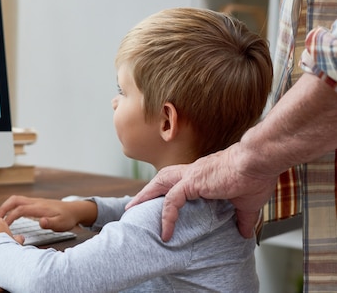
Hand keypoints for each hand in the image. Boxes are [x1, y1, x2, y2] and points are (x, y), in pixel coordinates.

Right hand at [0, 195, 96, 231]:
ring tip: (0, 217)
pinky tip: (10, 215)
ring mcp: (35, 202)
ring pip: (16, 199)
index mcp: (40, 208)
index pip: (20, 209)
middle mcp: (35, 202)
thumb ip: (50, 223)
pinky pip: (20, 202)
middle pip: (15, 200)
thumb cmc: (67, 218)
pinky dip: (12, 207)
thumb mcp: (61, 224)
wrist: (74, 210)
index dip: (10, 217)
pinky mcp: (35, 204)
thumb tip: (41, 222)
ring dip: (6, 206)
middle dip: (3, 207)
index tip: (5, 226)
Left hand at [126, 148, 277, 241]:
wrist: (260, 161)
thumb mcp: (248, 203)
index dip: (166, 190)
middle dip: (147, 190)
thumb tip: (246, 233)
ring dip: (146, 196)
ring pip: (160, 184)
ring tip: (133, 209)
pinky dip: (167, 215)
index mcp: (204, 174)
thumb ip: (243, 218)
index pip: (179, 180)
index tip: (158, 202)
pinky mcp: (192, 182)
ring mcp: (191, 175)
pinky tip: (166, 230)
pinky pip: (172, 200)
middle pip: (163, 177)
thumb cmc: (257, 176)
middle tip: (134, 203)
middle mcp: (194, 171)